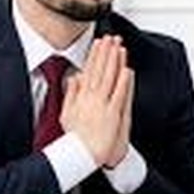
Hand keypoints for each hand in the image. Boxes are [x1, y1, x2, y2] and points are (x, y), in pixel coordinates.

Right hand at [59, 35, 131, 166]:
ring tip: (119, 47)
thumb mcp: (66, 113)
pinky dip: (123, 81)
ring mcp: (103, 105)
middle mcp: (91, 98)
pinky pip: (119, 94)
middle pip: (100, 70)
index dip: (95, 55)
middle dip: (106, 52)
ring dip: (115, 62)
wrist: (81, 156)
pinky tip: (127, 70)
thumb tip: (73, 77)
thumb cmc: (75, 138)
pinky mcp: (113, 114)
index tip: (99, 43)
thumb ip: (71, 93)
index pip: (89, 70)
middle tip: (111, 38)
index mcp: (81, 97)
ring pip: (110, 78)